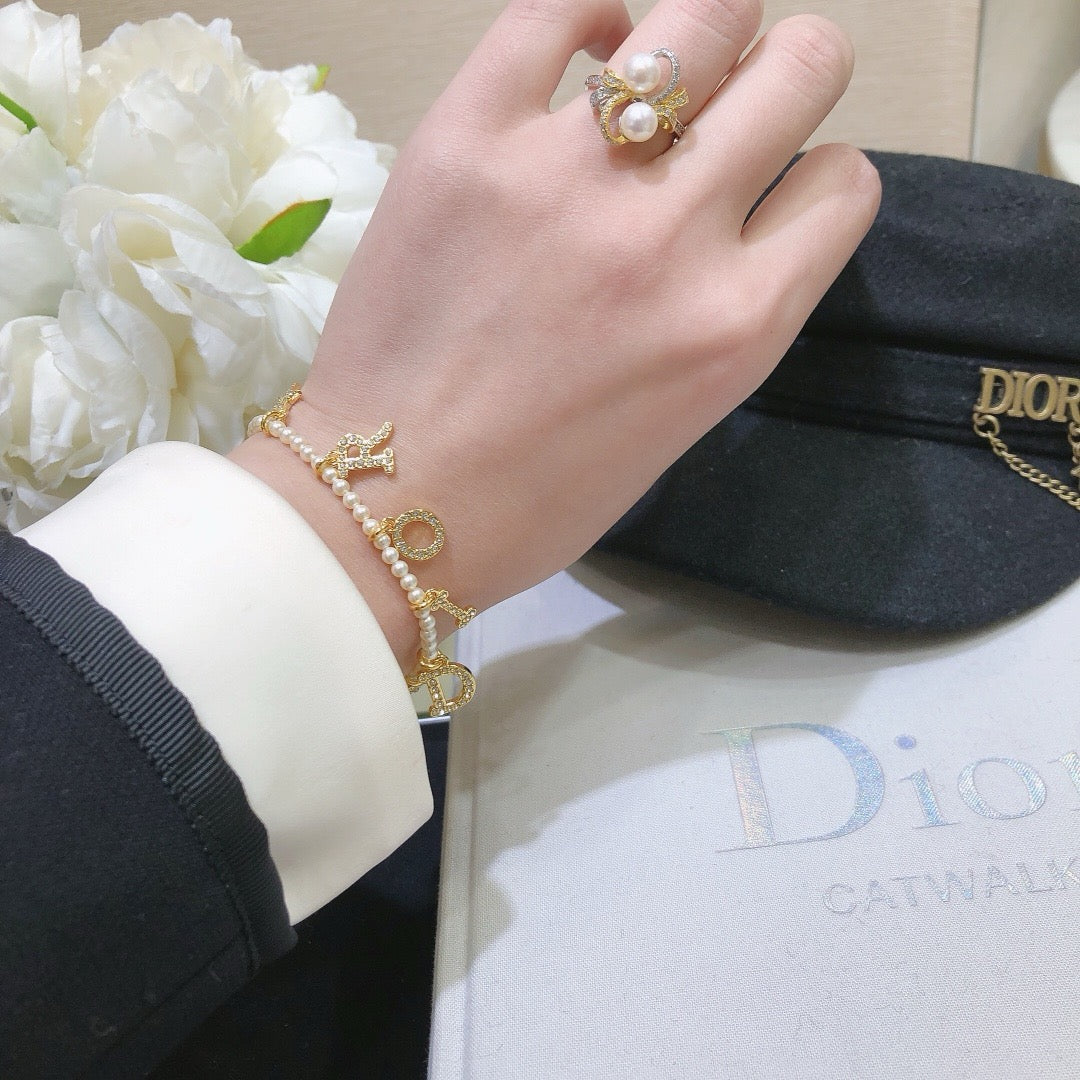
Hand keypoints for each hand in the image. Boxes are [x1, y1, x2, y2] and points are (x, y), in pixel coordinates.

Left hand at [231, 0, 880, 664]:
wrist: (392, 498)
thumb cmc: (540, 491)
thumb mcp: (681, 417)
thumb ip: (732, 306)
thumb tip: (741, 204)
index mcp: (738, 324)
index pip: (844, 181)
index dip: (814, 179)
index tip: (769, 196)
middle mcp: (673, 234)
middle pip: (805, 62)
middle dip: (787, 74)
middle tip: (731, 114)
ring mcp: (568, 175)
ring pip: (704, 10)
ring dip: (706, 33)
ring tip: (660, 80)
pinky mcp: (469, 138)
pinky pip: (557, 7)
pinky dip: (588, 16)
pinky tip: (583, 58)